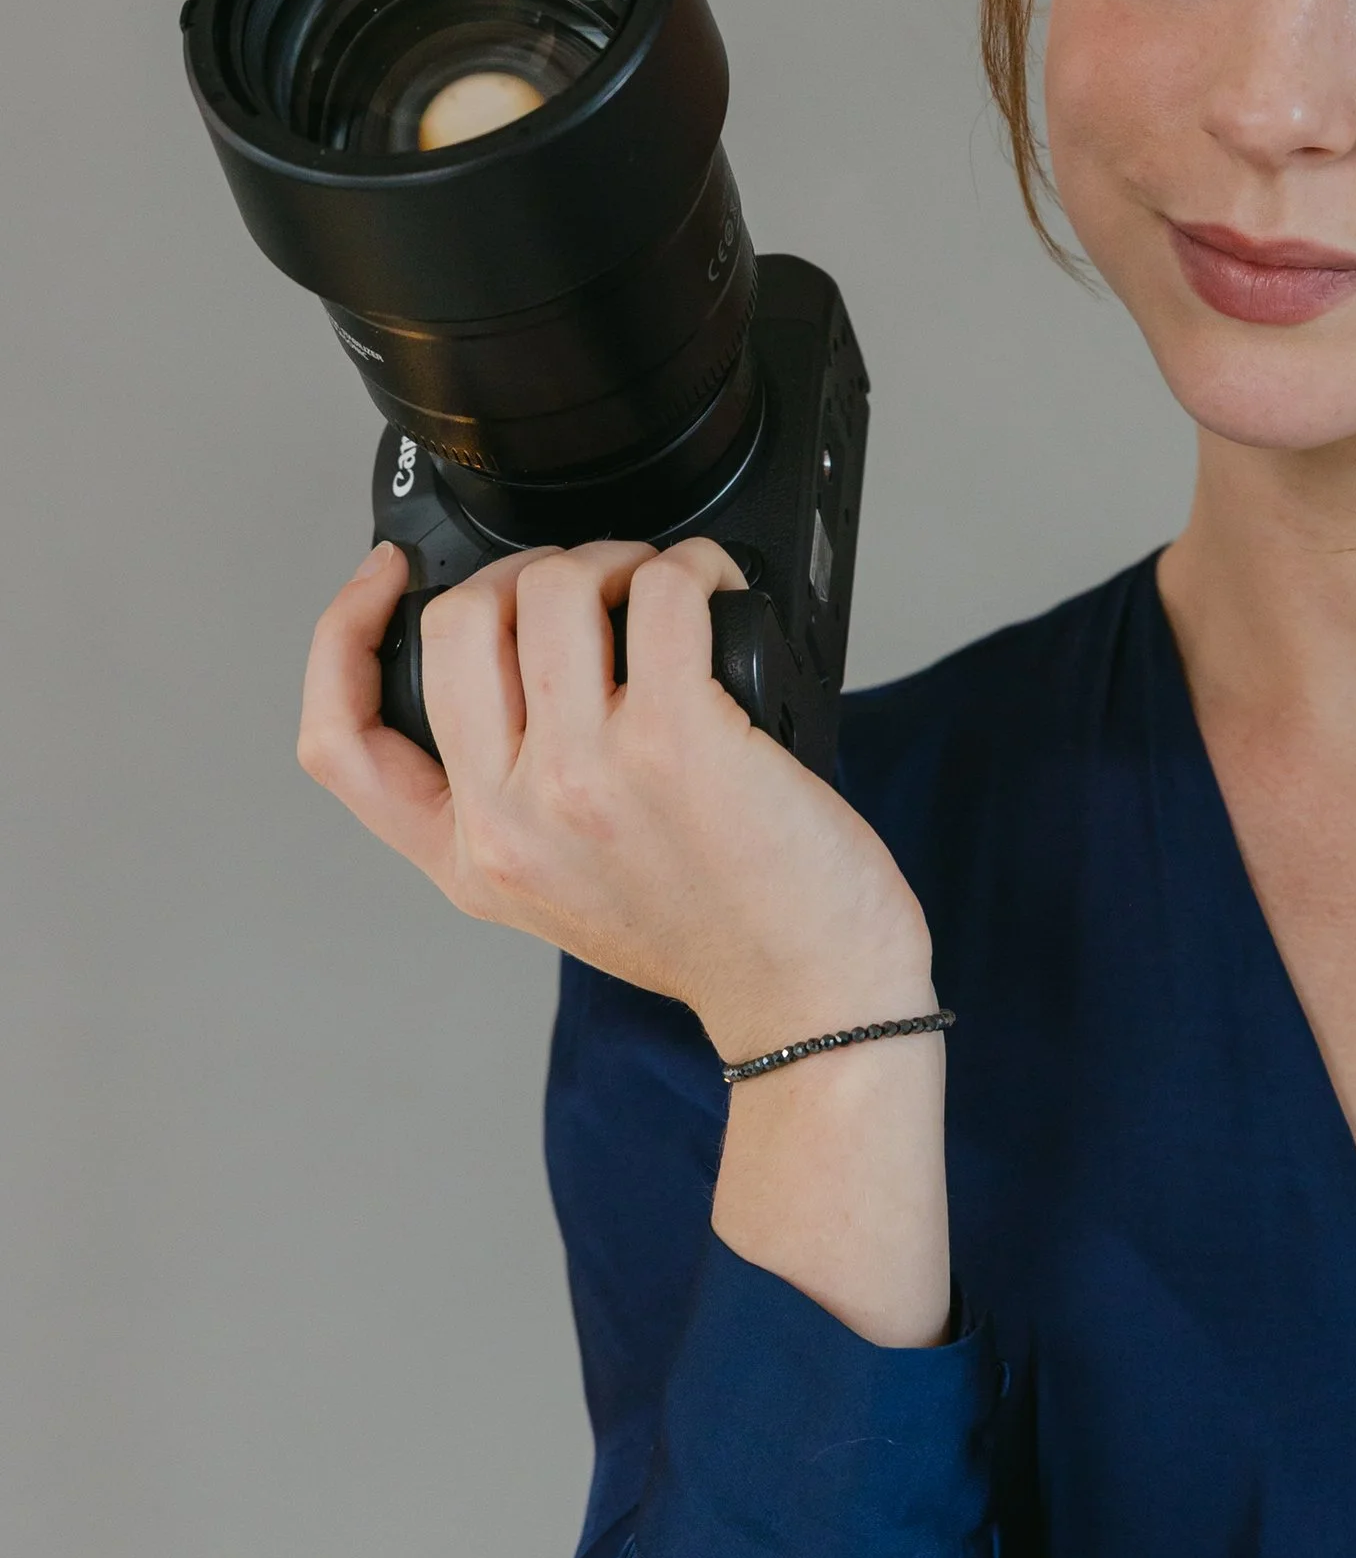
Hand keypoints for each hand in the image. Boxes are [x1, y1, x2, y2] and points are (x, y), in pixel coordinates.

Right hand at [300, 539, 951, 1345]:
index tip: (387, 576)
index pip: (338, 740)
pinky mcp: (676, 740)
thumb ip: (510, 804)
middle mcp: (511, 820)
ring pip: (550, 588)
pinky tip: (715, 592)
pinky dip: (692, 569)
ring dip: (612, 561)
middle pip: (453, 625)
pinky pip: (660, 594)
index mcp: (471, 859)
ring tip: (657, 591)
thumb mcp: (562, 894)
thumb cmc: (720, 939)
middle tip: (584, 590)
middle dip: (520, 574)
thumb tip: (513, 670)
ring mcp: (586, 777)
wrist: (814, 996)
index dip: (341, 633)